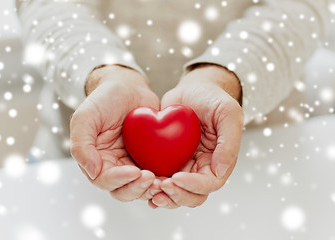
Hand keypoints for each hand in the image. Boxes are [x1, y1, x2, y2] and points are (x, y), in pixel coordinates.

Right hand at [70, 65, 161, 201]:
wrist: (128, 87)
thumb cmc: (104, 99)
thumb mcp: (86, 117)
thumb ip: (81, 144)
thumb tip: (92, 171)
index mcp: (96, 160)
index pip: (105, 180)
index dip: (119, 180)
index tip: (135, 171)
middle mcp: (113, 166)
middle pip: (124, 190)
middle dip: (137, 188)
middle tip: (152, 179)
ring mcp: (132, 164)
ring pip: (141, 187)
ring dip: (151, 188)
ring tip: (163, 181)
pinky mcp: (149, 159)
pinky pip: (157, 174)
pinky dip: (163, 178)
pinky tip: (173, 175)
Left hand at [150, 64, 243, 208]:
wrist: (192, 89)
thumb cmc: (212, 98)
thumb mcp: (227, 113)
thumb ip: (229, 142)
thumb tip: (220, 171)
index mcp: (218, 161)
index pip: (208, 183)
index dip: (193, 185)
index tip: (176, 178)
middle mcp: (202, 168)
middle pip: (191, 195)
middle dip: (177, 195)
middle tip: (161, 186)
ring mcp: (185, 166)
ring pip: (175, 192)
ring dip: (164, 196)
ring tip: (151, 189)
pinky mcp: (168, 160)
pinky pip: (161, 179)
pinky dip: (153, 187)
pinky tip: (143, 186)